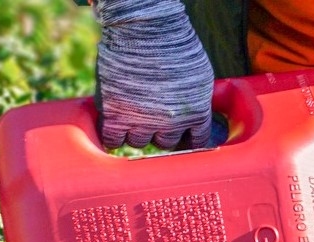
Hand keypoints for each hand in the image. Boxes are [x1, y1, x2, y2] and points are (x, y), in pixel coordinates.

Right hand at [94, 0, 213, 149]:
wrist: (142, 26)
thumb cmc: (172, 42)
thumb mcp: (200, 73)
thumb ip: (197, 100)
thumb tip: (194, 119)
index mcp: (195, 112)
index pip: (195, 141)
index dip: (185, 137)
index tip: (179, 133)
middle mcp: (170, 122)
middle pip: (164, 142)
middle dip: (158, 131)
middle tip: (151, 115)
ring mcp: (142, 121)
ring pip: (139, 142)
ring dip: (136, 130)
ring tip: (132, 113)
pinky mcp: (115, 115)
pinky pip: (113, 141)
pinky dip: (113, 135)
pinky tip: (114, 123)